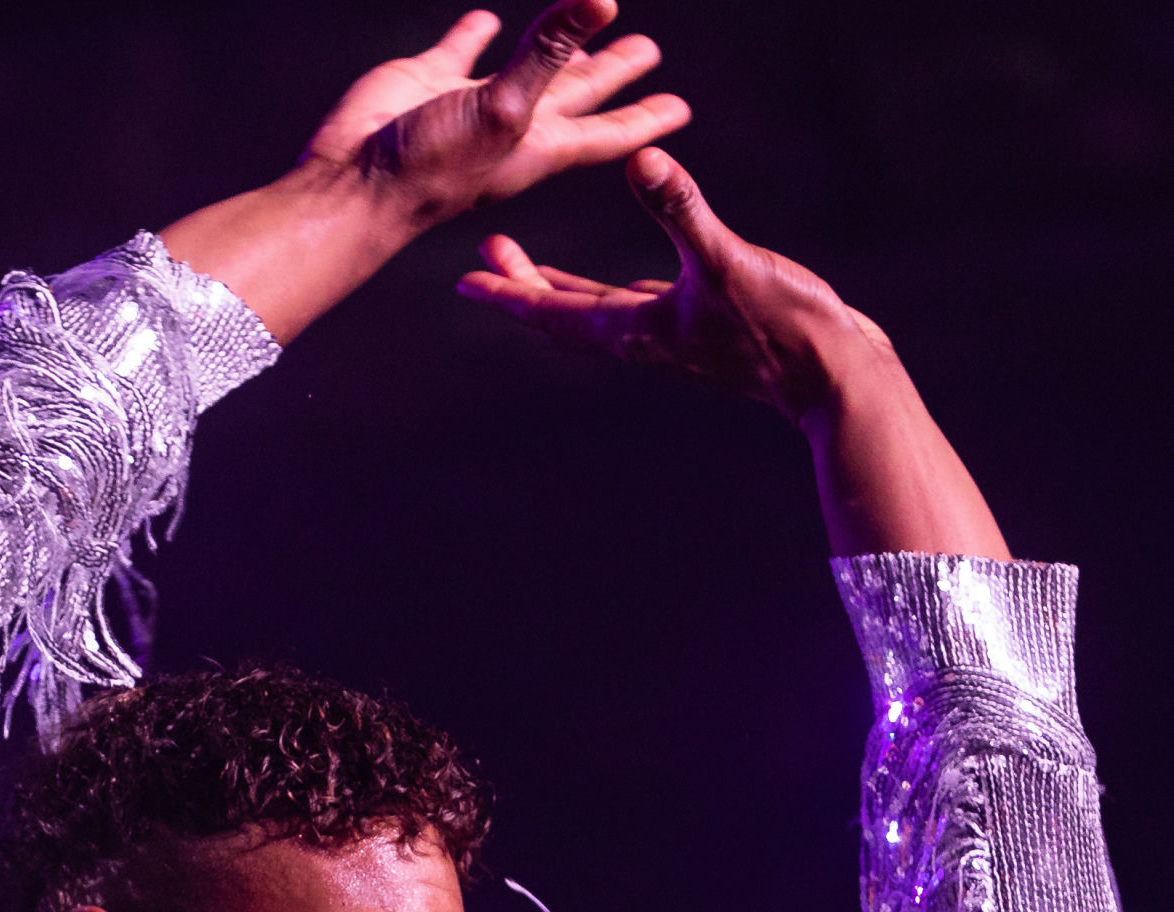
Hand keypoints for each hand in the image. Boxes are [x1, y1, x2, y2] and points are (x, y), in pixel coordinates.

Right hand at [306, 2, 689, 228]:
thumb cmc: (432, 169)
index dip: (645, 115)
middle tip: (650, 53)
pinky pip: (462, 49)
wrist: (357, 186)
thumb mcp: (506, 107)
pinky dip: (477, 34)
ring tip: (585, 29)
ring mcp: (470, 103)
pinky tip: (488, 23)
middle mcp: (512, 125)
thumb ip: (551, 51)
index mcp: (540, 145)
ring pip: (528, 65)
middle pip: (579, 93)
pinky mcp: (429, 80)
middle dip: (615, 74)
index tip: (681, 107)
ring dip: (557, 47)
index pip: (607, 128)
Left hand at [459, 147, 1009, 556]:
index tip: (464, 281)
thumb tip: (642, 156)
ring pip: (591, 311)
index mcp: (633, 328)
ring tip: (519, 262)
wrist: (830, 372)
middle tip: (482, 256)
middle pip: (560, 313)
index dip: (507, 293)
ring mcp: (666, 335)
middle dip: (518, 287)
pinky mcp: (695, 325)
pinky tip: (600, 281)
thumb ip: (680, 209)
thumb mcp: (724, 258)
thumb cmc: (780, 325)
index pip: (551, 311)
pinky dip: (601, 290)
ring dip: (553, 288)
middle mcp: (640, 337)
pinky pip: (629, 305)